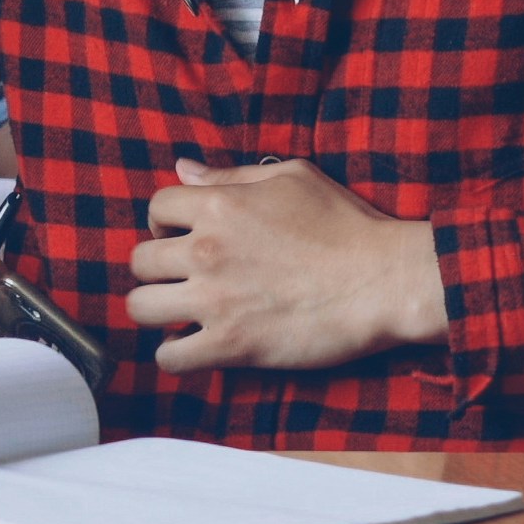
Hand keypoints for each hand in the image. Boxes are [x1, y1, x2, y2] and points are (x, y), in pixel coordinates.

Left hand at [123, 158, 445, 371]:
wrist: (383, 281)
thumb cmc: (346, 225)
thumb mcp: (292, 178)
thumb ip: (231, 175)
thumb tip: (183, 167)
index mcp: (219, 205)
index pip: (156, 207)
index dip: (164, 221)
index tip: (180, 236)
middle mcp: (207, 250)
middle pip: (139, 260)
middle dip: (156, 268)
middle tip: (180, 277)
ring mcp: (215, 299)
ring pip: (141, 307)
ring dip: (155, 310)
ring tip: (178, 312)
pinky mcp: (231, 345)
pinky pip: (169, 356)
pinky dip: (173, 354)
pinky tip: (191, 346)